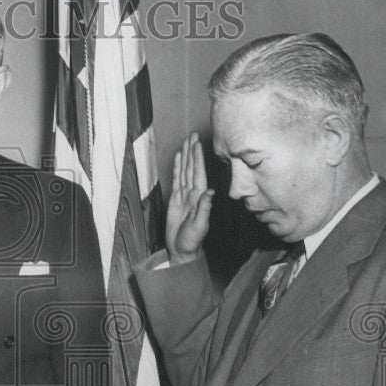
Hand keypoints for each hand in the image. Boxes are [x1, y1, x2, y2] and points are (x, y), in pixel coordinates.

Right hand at [165, 133, 213, 264]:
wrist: (182, 249)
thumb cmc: (192, 240)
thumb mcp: (199, 226)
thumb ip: (204, 208)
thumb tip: (209, 191)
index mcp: (199, 197)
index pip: (199, 173)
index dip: (198, 158)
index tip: (198, 144)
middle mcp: (193, 193)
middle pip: (192, 168)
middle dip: (193, 151)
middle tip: (193, 135)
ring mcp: (184, 195)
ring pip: (185, 171)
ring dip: (186, 156)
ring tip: (186, 142)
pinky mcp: (176, 199)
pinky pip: (177, 180)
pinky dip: (178, 168)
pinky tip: (179, 158)